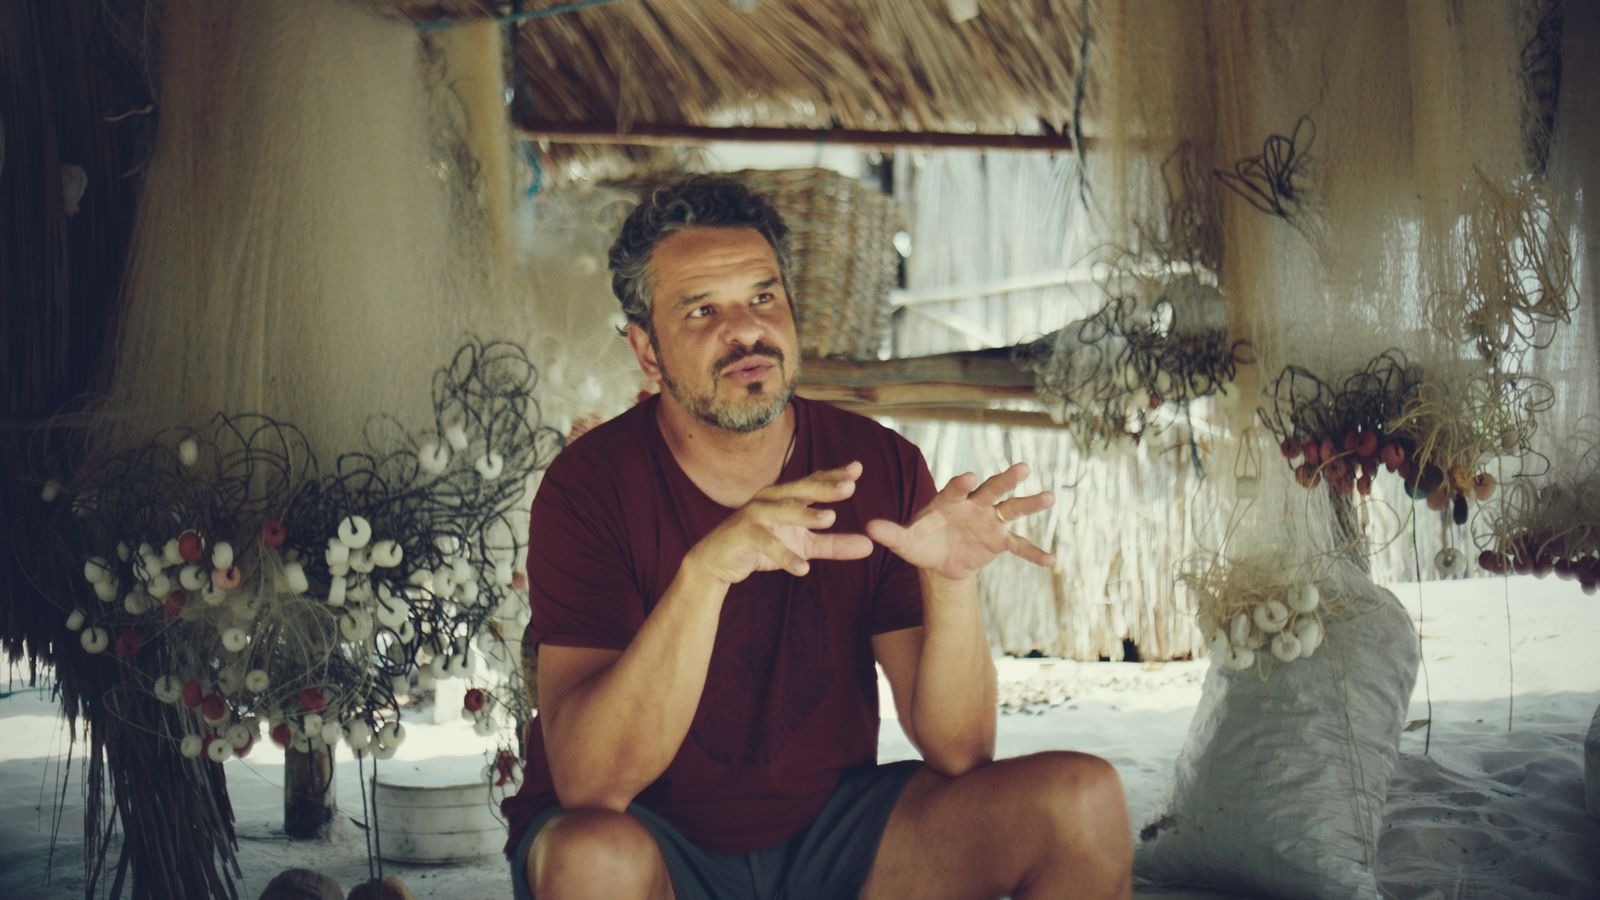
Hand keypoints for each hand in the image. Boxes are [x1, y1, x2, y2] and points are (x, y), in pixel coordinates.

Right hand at [686, 462, 874, 586]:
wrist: (717, 563)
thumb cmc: (761, 547)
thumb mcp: (802, 546)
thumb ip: (834, 545)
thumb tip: (870, 546)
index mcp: (784, 497)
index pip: (812, 483)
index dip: (834, 475)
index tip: (858, 468)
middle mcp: (769, 500)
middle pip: (800, 490)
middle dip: (824, 487)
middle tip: (850, 487)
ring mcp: (754, 516)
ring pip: (782, 512)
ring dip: (806, 515)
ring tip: (830, 519)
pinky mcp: (742, 536)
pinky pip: (766, 544)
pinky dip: (784, 555)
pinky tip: (803, 568)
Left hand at [866, 462, 1054, 580]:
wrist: (939, 559)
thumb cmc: (921, 542)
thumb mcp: (906, 541)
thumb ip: (891, 533)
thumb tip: (868, 528)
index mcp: (949, 500)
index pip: (956, 488)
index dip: (962, 483)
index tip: (968, 478)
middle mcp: (974, 505)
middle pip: (991, 489)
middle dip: (1006, 479)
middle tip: (1022, 468)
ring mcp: (990, 522)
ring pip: (1012, 509)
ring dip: (1030, 503)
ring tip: (1049, 497)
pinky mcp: (999, 542)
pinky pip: (1019, 546)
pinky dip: (1034, 553)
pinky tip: (1051, 561)